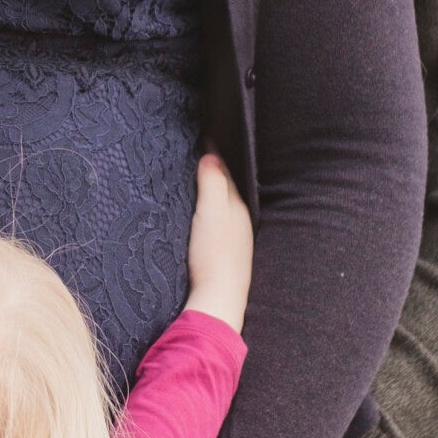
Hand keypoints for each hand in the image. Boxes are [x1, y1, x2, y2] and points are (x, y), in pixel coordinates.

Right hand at [184, 153, 253, 332]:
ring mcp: (234, 240)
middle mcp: (240, 222)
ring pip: (222, 209)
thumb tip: (210, 157)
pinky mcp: (224, 256)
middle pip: (226, 190)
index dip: (213, 156)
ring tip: (196, 183)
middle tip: (197, 157)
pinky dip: (209, 215)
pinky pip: (217, 226)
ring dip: (211, 195)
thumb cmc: (214, 255)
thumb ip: (212, 184)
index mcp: (238, 208)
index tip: (202, 138)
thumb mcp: (211, 213)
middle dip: (213, 174)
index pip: (226, 173)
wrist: (218, 299)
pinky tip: (200, 220)